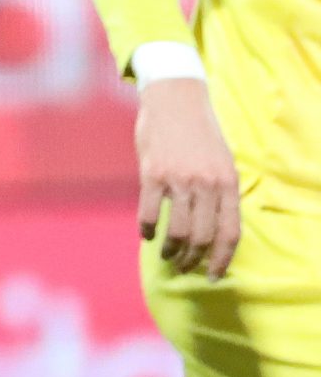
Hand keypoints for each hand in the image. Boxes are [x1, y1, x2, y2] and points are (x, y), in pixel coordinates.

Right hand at [136, 78, 240, 278]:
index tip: (212, 276)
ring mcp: (179, 179)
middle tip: (183, 267)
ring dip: (170, 250)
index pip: (230, 233)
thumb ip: (220, 193)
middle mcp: (207, 184)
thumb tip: (212, 229)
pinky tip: (146, 234)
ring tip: (166, 254)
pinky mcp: (152, 174)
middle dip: (192, 260)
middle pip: (202, 237)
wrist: (175, 100)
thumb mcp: (222, 162)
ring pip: (177, 231)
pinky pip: (148, 213)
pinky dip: (147, 230)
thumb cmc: (199, 133)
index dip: (221, 260)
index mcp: (228, 183)